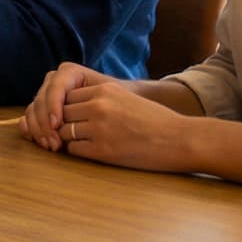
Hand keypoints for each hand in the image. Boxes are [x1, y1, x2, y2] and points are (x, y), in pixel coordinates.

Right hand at [20, 62, 114, 151]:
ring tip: (50, 145)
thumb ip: (100, 102)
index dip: (53, 106)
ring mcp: (47, 94)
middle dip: (45, 122)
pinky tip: (36, 140)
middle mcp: (55, 80)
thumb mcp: (114, 97)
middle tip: (54, 143)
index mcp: (70, 73)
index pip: (56, 88)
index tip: (58, 125)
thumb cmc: (122, 102)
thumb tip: (92, 110)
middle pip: (41, 99)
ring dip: (38, 128)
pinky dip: (30, 128)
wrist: (123, 109)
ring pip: (33, 109)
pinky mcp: (43, 108)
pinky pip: (30, 116)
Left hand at [55, 81, 196, 171]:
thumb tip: (71, 108)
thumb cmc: (155, 121)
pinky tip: (90, 152)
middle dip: (62, 123)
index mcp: (104, 89)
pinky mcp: (102, 150)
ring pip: (63, 132)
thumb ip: (100, 99)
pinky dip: (76, 152)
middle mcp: (99, 106)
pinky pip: (73, 149)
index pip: (67, 96)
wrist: (180, 140)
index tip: (72, 118)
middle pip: (62, 113)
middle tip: (69, 132)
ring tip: (82, 142)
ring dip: (67, 139)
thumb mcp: (124, 98)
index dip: (66, 108)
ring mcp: (99, 128)